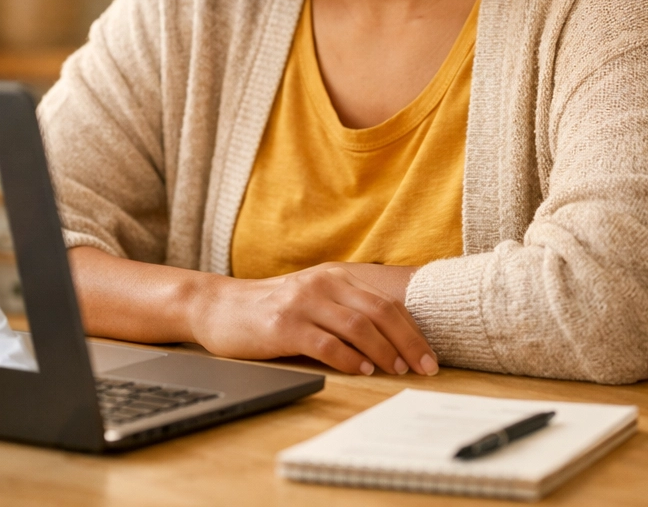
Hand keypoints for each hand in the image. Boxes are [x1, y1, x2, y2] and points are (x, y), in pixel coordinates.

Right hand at [189, 262, 437, 375]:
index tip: (430, 356)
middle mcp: (320, 284)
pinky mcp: (283, 324)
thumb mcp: (311, 298)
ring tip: (398, 371)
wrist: (217, 307)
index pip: (384, 303)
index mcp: (332, 277)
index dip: (412, 330)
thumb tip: (393, 339)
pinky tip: (362, 370)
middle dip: (407, 343)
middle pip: (377, 313)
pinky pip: (325, 343)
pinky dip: (349, 359)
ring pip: (356, 326)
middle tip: (425, 368)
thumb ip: (345, 308)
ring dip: (384, 351)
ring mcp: (301, 303)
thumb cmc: (269, 309)